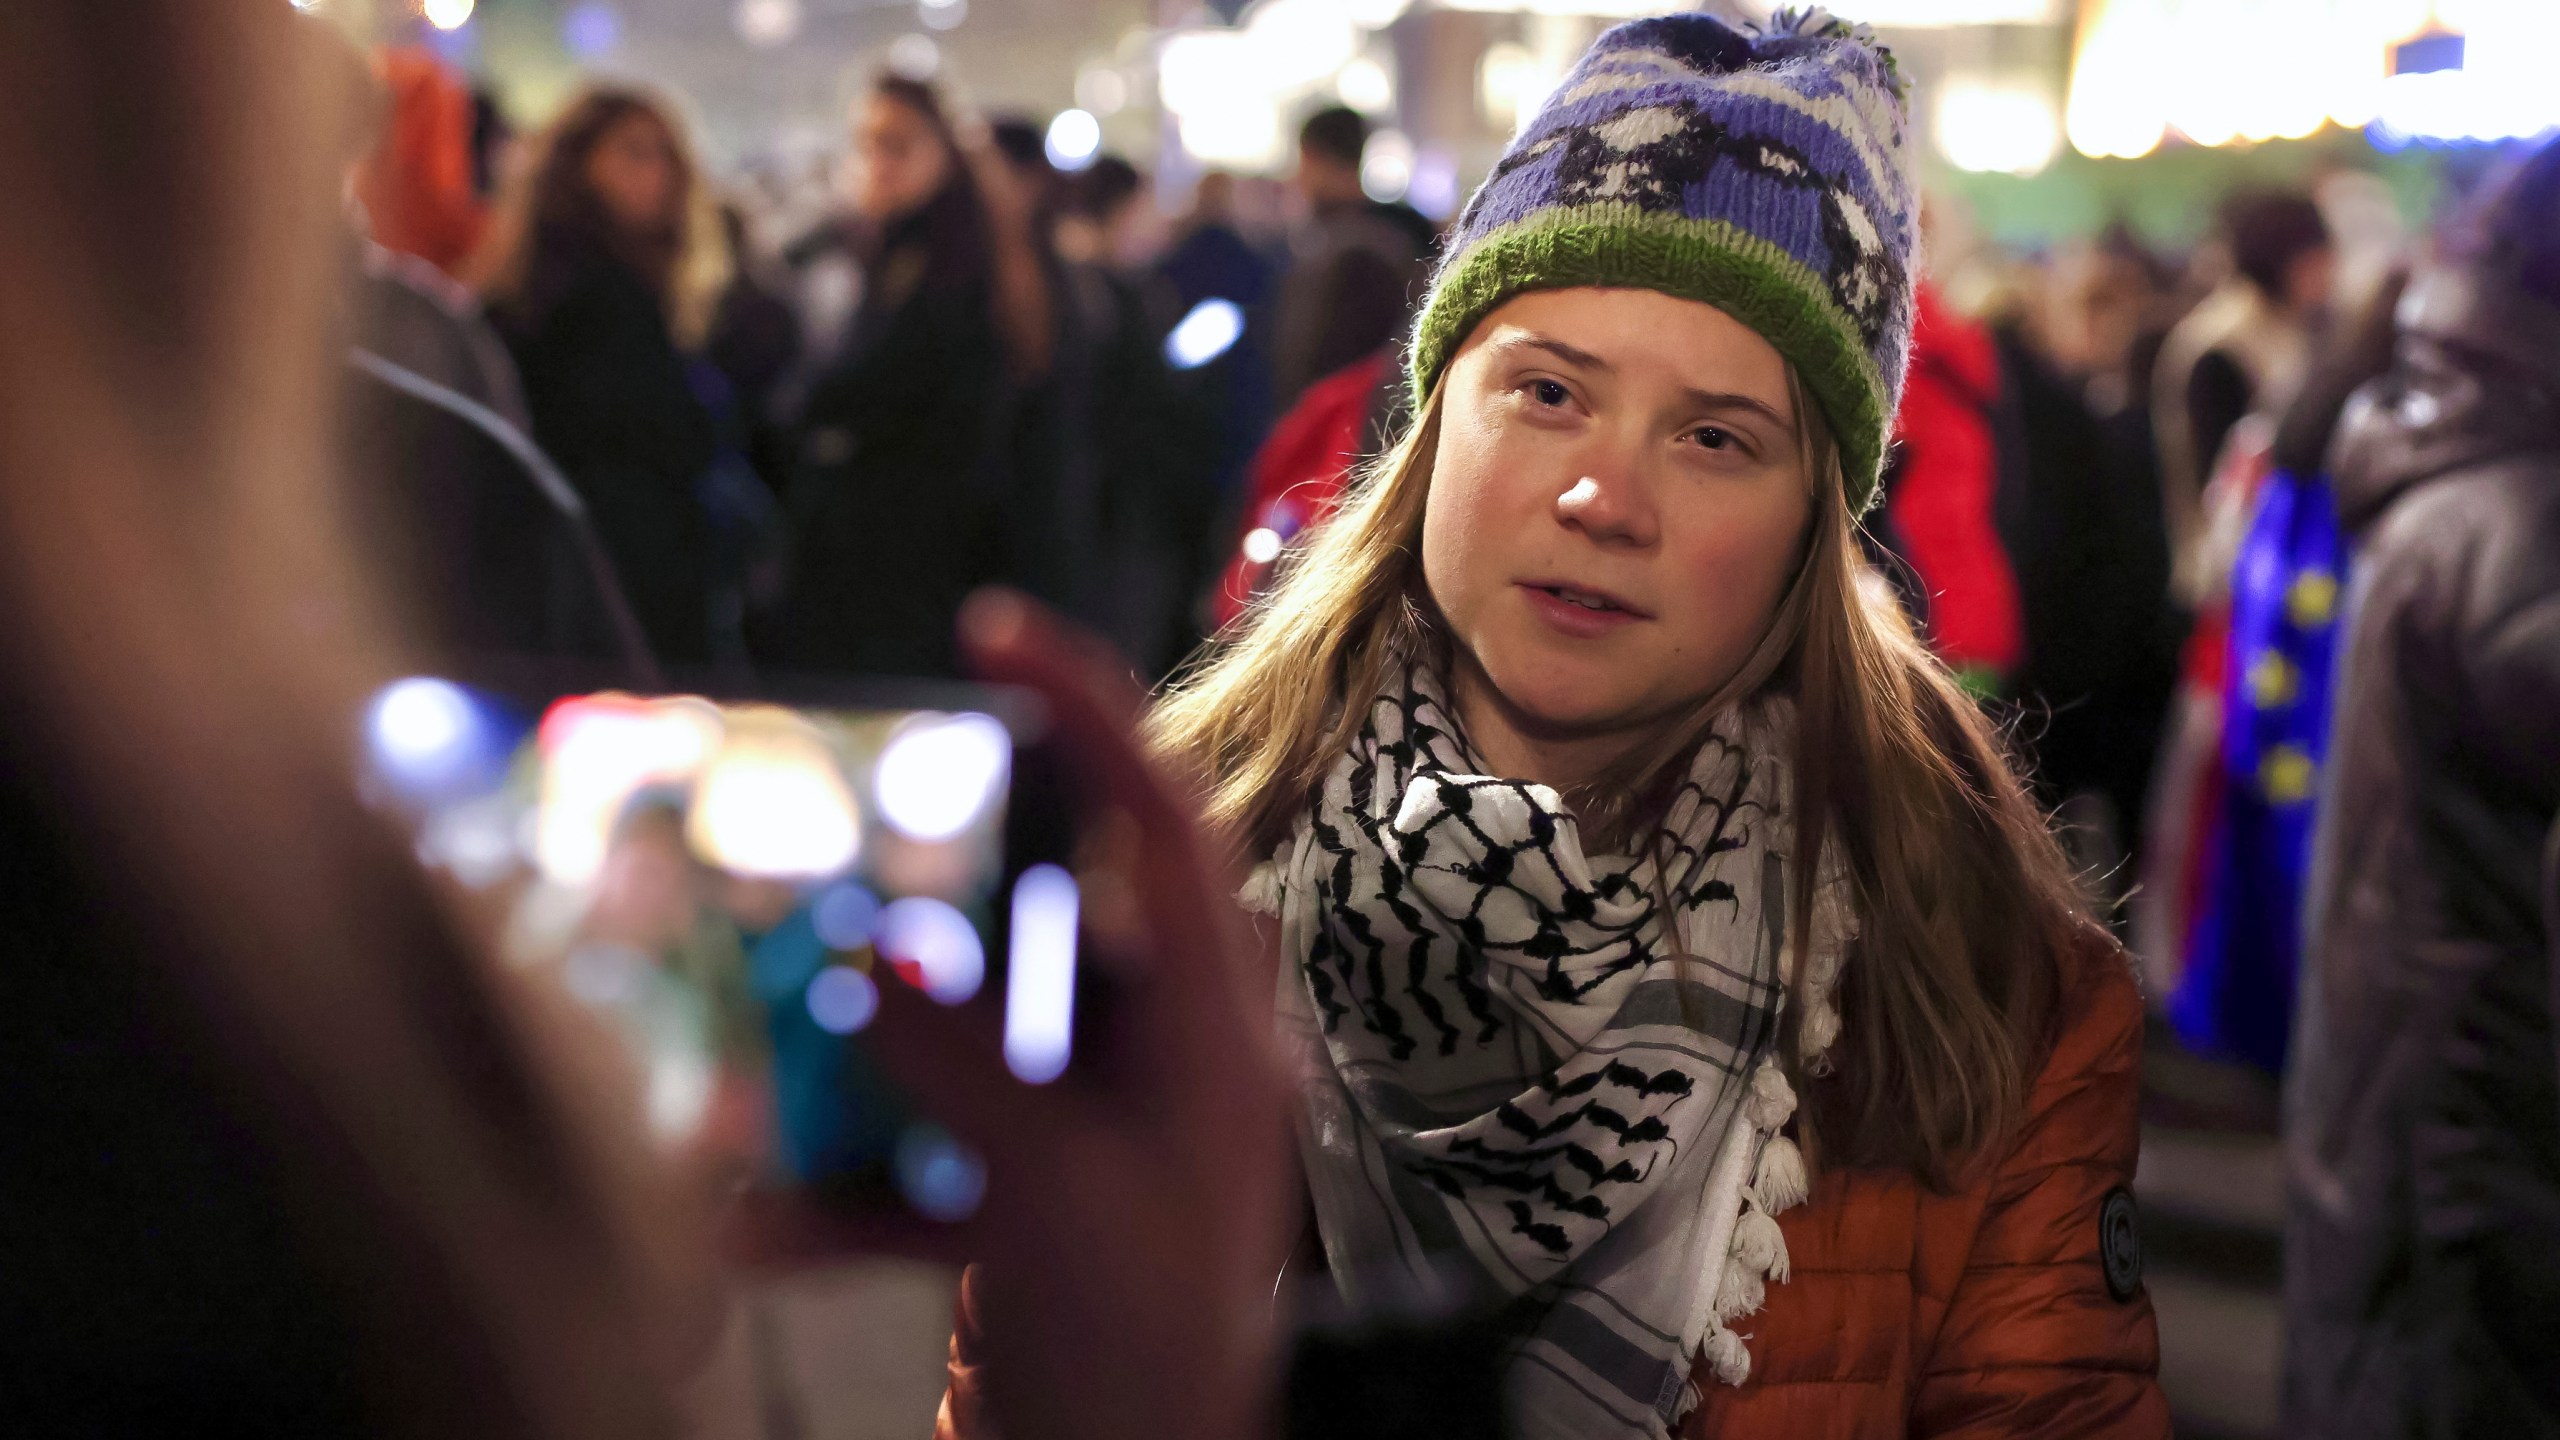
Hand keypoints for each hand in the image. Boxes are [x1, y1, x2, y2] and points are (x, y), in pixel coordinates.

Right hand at [729, 591, 1293, 1439]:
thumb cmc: (1147, 1349)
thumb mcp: (1058, 1201)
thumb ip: (969, 1071)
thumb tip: (877, 962)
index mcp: (1211, 1025)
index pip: (1164, 823)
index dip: (1089, 710)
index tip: (996, 629)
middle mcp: (1154, 1044)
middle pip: (1036, 904)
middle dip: (925, 883)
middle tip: (838, 838)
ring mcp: (1083, 1108)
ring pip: (956, 1016)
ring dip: (854, 1038)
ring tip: (772, 1023)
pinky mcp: (1019, 1174)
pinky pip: (919, 1133)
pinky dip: (839, 1173)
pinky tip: (762, 1221)